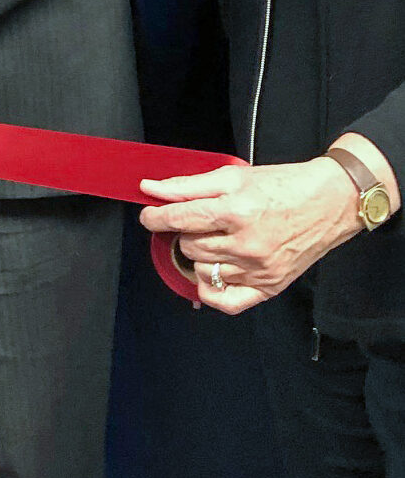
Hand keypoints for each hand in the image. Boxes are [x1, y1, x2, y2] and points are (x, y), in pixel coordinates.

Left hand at [139, 157, 361, 313]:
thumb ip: (188, 185)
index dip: (157, 217)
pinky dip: (210, 290)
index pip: (181, 219)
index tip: (149, 216)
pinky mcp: (270, 286)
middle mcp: (248, 244)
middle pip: (190, 245)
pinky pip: (226, 301)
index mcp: (237, 211)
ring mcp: (259, 269)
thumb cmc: (282, 186)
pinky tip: (211, 272)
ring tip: (212, 239)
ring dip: (198, 255)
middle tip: (196, 221)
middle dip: (184, 232)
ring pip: (202, 270)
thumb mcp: (231, 176)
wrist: (329, 202)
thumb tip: (151, 188)